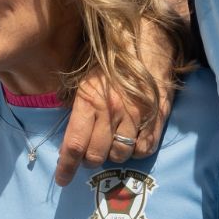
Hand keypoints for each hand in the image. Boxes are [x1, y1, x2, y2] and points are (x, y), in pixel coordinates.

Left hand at [53, 21, 179, 186]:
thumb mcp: (86, 76)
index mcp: (89, 100)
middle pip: (95, 156)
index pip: (73, 144)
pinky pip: (144, 149)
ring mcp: (136, 116)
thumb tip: (67, 133)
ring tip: (111, 145)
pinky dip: (136, 151)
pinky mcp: (156, 117)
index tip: (62, 180)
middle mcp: (111, 111)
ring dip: (112, 156)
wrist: (149, 38)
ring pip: (119, 155)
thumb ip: (75, 104)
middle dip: (88, 161)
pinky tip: (132, 143)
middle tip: (89, 155)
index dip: (66, 167)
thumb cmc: (113, 56)